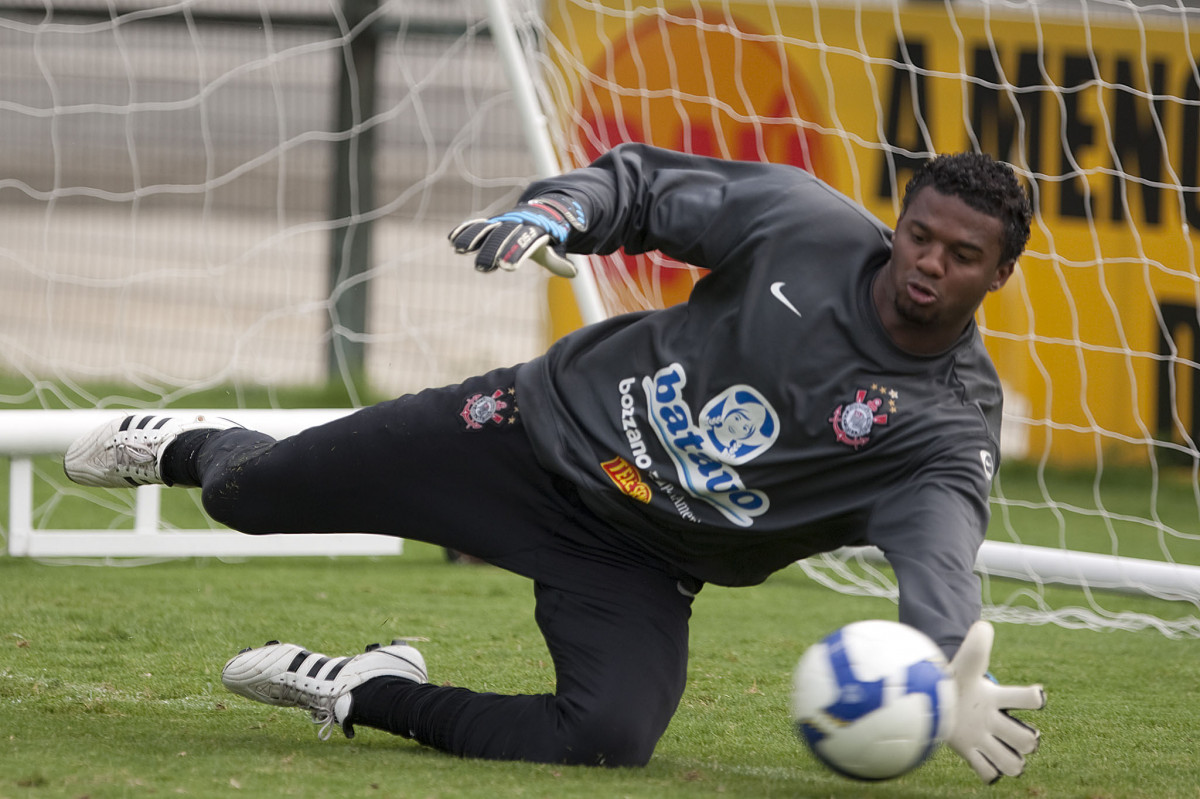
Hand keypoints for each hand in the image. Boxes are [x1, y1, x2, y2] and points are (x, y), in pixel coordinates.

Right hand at [448, 194, 585, 276]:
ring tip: (459, 249)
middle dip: (492, 250)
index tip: (506, 266)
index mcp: (535, 229)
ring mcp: (503, 222)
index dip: (516, 253)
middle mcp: (517, 223)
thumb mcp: (557, 245)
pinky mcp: (493, 223)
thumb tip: (573, 272)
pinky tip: (450, 239)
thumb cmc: (550, 235)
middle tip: (481, 268)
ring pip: (487, 228)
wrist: (543, 210)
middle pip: (503, 236)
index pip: (525, 242)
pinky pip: (477, 225)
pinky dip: (465, 230)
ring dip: (472, 238)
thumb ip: (558, 260)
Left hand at [946, 621, 1045, 783]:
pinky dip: (987, 771)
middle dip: (1025, 739)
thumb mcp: (965, 662)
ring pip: (1014, 763)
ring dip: (1009, 760)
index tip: (1031, 695)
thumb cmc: (957, 678)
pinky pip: (989, 773)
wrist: (938, 695)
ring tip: (993, 750)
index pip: (1029, 699)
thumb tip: (984, 625)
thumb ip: (976, 645)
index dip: (1034, 698)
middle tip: (1005, 729)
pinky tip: (976, 758)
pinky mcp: (971, 753)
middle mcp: (997, 722)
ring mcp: (985, 739)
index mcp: (998, 698)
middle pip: (1028, 739)